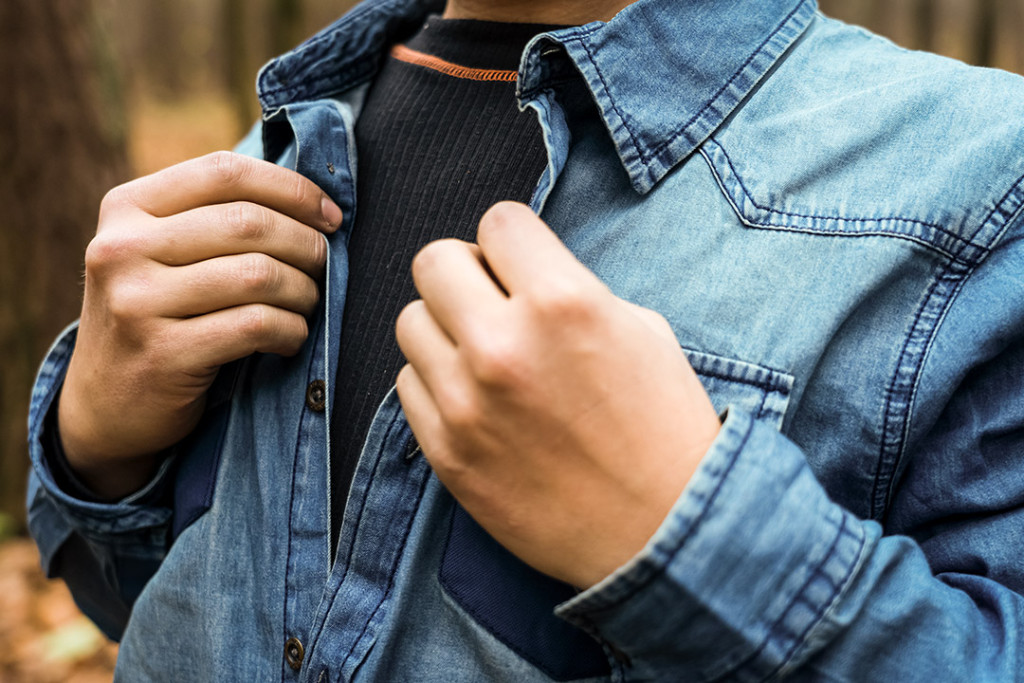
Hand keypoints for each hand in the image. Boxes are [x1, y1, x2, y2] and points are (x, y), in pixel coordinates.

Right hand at [59, 152, 340, 497]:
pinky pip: (256, 324)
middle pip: (248, 222)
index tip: (331, 217)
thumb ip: (213, 218)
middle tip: (325, 266)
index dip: (291, 189)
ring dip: (303, 291)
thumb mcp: (160, 254)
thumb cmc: (157, 318)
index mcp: (126, 208)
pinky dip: (291, 330)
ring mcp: (137, 302)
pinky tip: (291, 338)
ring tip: (307, 304)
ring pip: (259, 274)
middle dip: (307, 244)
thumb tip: (315, 199)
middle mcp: (122, 248)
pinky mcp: (163, 353)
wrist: (105, 407)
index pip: (225, 172)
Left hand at [395, 202, 720, 588]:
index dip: (513, 240)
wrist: (664, 532)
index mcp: (563, 302)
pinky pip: (407, 385)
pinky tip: (476, 401)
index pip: (498, 221)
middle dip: (465, 273)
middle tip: (491, 301)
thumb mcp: (640, 330)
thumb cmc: (663, 428)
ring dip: (444, 329)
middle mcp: (504, 344)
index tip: (520, 263)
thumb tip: (518, 275)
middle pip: (433, 261)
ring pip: (409, 322)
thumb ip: (569, 289)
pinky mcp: (446, 452)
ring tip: (482, 356)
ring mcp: (466, 402)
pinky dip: (435, 383)